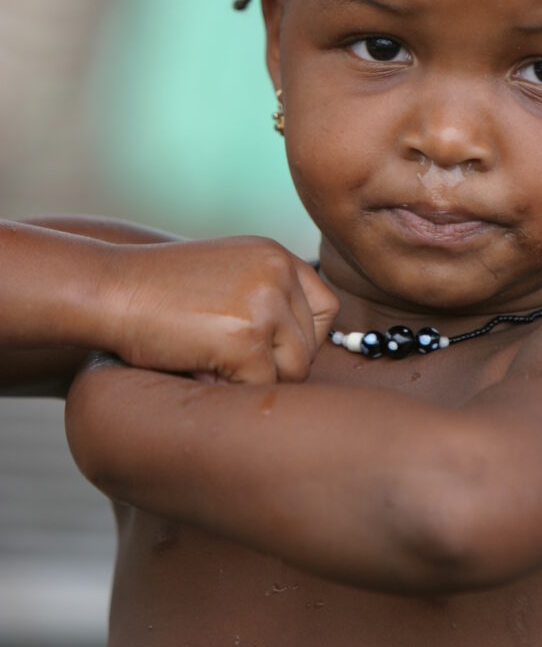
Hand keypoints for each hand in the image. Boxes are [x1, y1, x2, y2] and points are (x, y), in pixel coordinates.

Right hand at [101, 238, 337, 384]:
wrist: (110, 290)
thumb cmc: (159, 293)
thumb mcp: (227, 275)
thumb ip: (268, 296)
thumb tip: (305, 355)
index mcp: (276, 255)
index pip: (326, 308)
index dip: (301, 339)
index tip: (269, 351)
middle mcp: (279, 273)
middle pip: (311, 346)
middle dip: (273, 365)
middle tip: (225, 360)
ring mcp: (265, 304)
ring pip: (293, 371)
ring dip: (255, 380)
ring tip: (211, 362)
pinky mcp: (247, 339)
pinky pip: (262, 388)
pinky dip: (232, 391)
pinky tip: (199, 368)